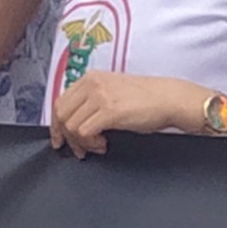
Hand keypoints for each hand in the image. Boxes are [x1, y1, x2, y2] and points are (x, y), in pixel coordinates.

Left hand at [46, 71, 197, 156]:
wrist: (168, 98)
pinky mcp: (109, 111)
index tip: (60, 139)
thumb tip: (75, 121)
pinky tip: (103, 144)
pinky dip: (90, 143)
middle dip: (67, 137)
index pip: (60, 102)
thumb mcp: (112, 91)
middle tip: (80, 149)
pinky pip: (84, 132)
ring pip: (71, 125)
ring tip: (98, 146)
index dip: (57, 125)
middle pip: (62, 114)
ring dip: (82, 142)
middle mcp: (92, 84)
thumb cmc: (146, 98)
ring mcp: (99, 96)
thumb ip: (92, 100)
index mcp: (91, 78)